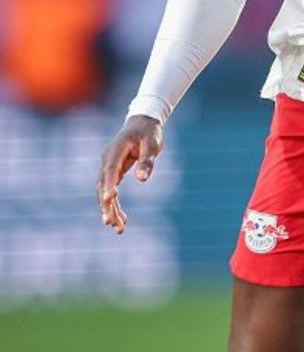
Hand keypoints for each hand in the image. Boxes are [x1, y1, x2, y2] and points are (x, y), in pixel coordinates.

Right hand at [96, 115, 162, 233]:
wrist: (143, 122)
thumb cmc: (149, 132)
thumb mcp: (152, 144)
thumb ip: (147, 161)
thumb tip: (142, 179)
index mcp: (116, 150)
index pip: (110, 170)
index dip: (109, 185)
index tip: (110, 199)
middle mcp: (107, 160)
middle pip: (103, 185)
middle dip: (107, 205)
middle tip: (111, 223)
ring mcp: (108, 166)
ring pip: (105, 192)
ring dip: (110, 210)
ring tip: (118, 229)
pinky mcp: (113, 172)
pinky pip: (111, 191)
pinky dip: (115, 205)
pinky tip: (122, 220)